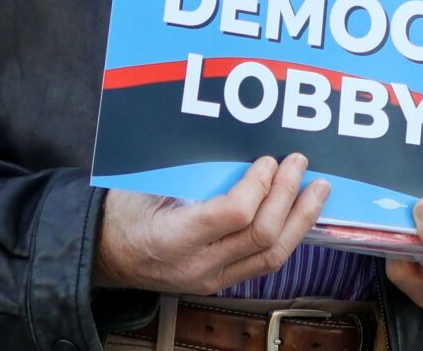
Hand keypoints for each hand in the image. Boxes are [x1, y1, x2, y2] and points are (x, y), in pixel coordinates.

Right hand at [94, 153, 329, 292]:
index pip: (233, 215)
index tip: (267, 159)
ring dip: (301, 219)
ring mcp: (211, 278)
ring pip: (271, 255)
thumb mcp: (146, 185)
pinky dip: (288, 234)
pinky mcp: (221, 282)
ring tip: (318, 189)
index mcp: (172, 238)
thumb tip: (239, 140)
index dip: (258, 185)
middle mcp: (196, 265)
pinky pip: (264, 262)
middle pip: (261, 235)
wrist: (104, 254)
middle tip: (300, 162)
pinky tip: (300, 212)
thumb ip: (191, 172)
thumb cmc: (122, 211)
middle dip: (288, 195)